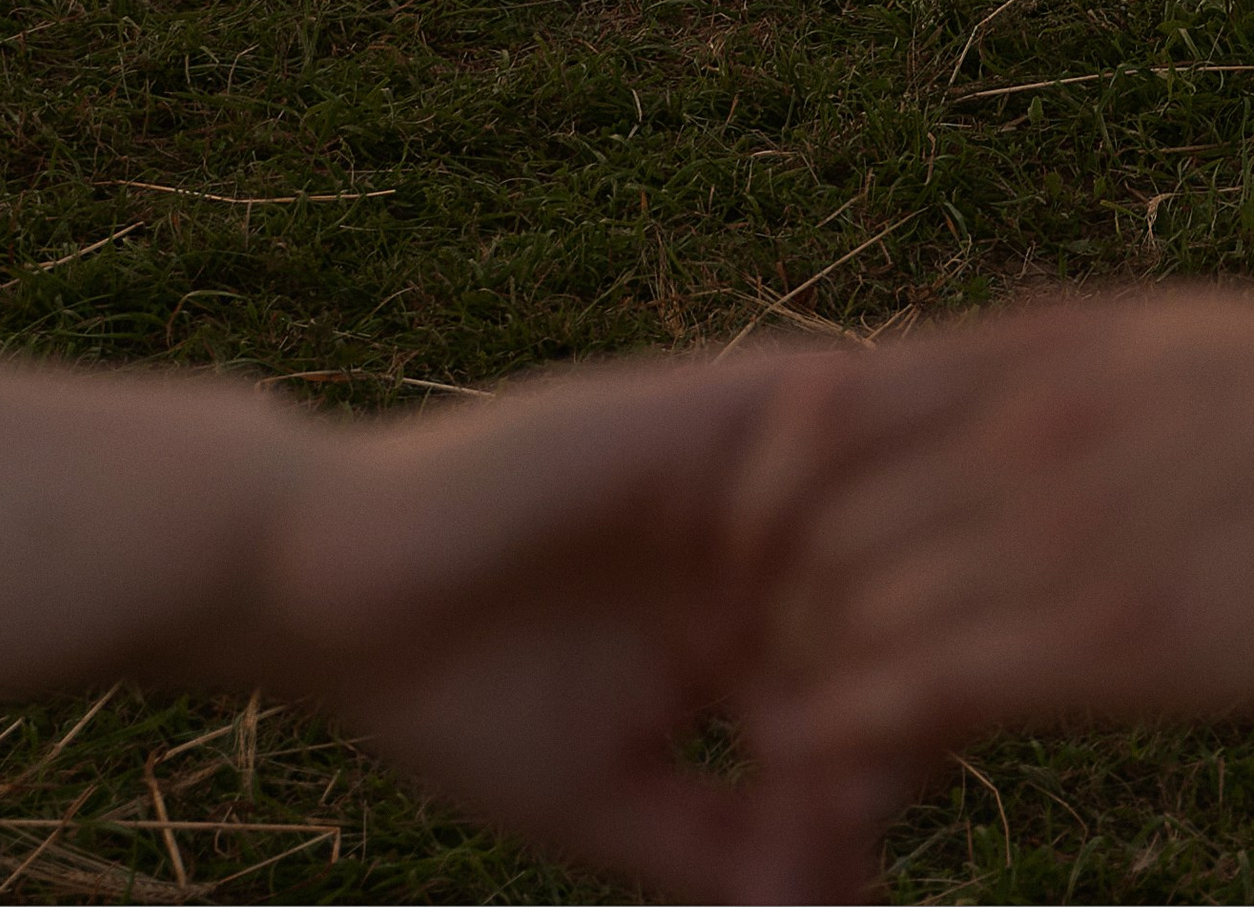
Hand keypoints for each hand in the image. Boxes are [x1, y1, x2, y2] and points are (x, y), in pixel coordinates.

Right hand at [259, 350, 879, 903]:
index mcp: (747, 637)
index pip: (876, 686)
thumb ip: (721, 848)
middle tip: (903, 743)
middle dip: (918, 662)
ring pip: (876, 494)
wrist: (335, 586)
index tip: (868, 825)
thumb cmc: (453, 703)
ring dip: (897, 556)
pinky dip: (839, 460)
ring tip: (896, 629)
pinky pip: (811, 407)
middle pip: (900, 591)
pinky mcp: (693, 405)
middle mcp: (758, 548)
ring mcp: (734, 472)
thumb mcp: (604, 803)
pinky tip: (820, 547)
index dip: (899, 751)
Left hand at [737, 290, 1253, 803]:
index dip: (767, 506)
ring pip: (848, 616)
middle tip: (782, 698)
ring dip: (811, 697)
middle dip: (777, 620)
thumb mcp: (1169, 343)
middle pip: (813, 527)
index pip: (817, 411)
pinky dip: (869, 745)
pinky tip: (866, 787)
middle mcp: (1021, 426)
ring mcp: (1060, 528)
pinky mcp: (1111, 640)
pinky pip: (923, 691)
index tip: (768, 579)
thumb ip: (1066, 378)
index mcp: (1036, 345)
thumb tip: (1006, 409)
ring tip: (818, 764)